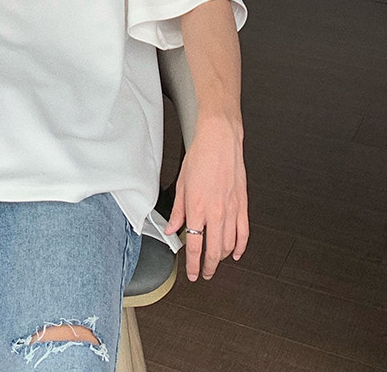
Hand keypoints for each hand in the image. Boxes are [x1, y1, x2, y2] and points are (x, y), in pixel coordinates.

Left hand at [165, 113, 248, 280]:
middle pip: (214, 251)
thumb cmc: (200, 157)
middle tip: (205, 274)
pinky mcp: (243, 205)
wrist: (220, 142)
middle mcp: (215, 212)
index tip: (192, 273)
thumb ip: (177, 211)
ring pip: (230, 246)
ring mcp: (231, 210)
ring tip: (216, 261)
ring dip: (223, 258)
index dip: (193, 264)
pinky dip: (241, 247)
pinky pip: (244, 233)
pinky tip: (236, 252)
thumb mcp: (181, 184)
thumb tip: (172, 228)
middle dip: (209, 268)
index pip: (194, 246)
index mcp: (196, 208)